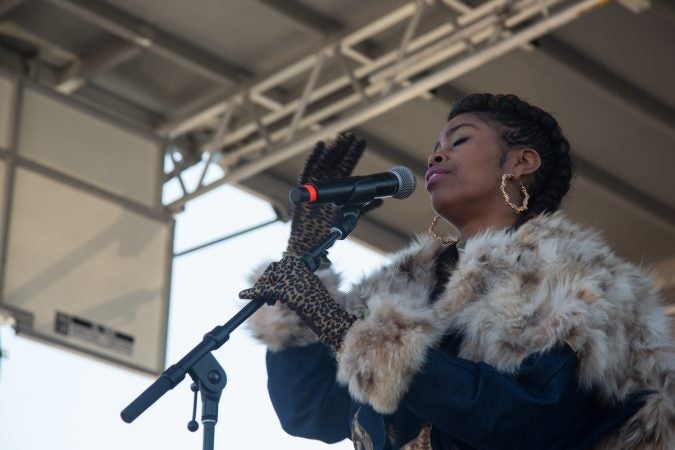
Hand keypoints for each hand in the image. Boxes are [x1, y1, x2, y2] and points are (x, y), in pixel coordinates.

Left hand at [239, 255, 355, 349]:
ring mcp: (288, 278)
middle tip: (270, 297)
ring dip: (264, 289)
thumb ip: (296, 278)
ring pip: (267, 280)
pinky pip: (263, 290)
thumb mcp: (308, 284)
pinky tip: (242, 295)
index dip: (274, 276)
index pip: (281, 264)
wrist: (326, 313)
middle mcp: (294, 267)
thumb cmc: (320, 301)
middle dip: (268, 281)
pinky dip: (251, 292)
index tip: (273, 285)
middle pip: (271, 271)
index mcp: (300, 263)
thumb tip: (280, 281)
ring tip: (270, 301)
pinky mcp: (283, 290)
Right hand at [286, 133, 381, 258]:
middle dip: (344, 148)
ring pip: (325, 161)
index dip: (354, 153)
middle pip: (336, 160)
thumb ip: (364, 207)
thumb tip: (380, 201)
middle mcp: (327, 182)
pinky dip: (314, 157)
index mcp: (338, 187)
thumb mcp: (350, 217)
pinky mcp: (303, 187)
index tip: (361, 141)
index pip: (347, 166)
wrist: (312, 240)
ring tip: (341, 137)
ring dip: (333, 149)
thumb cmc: (329, 229)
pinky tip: (321, 145)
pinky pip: (309, 168)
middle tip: (352, 135)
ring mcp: (315, 183)